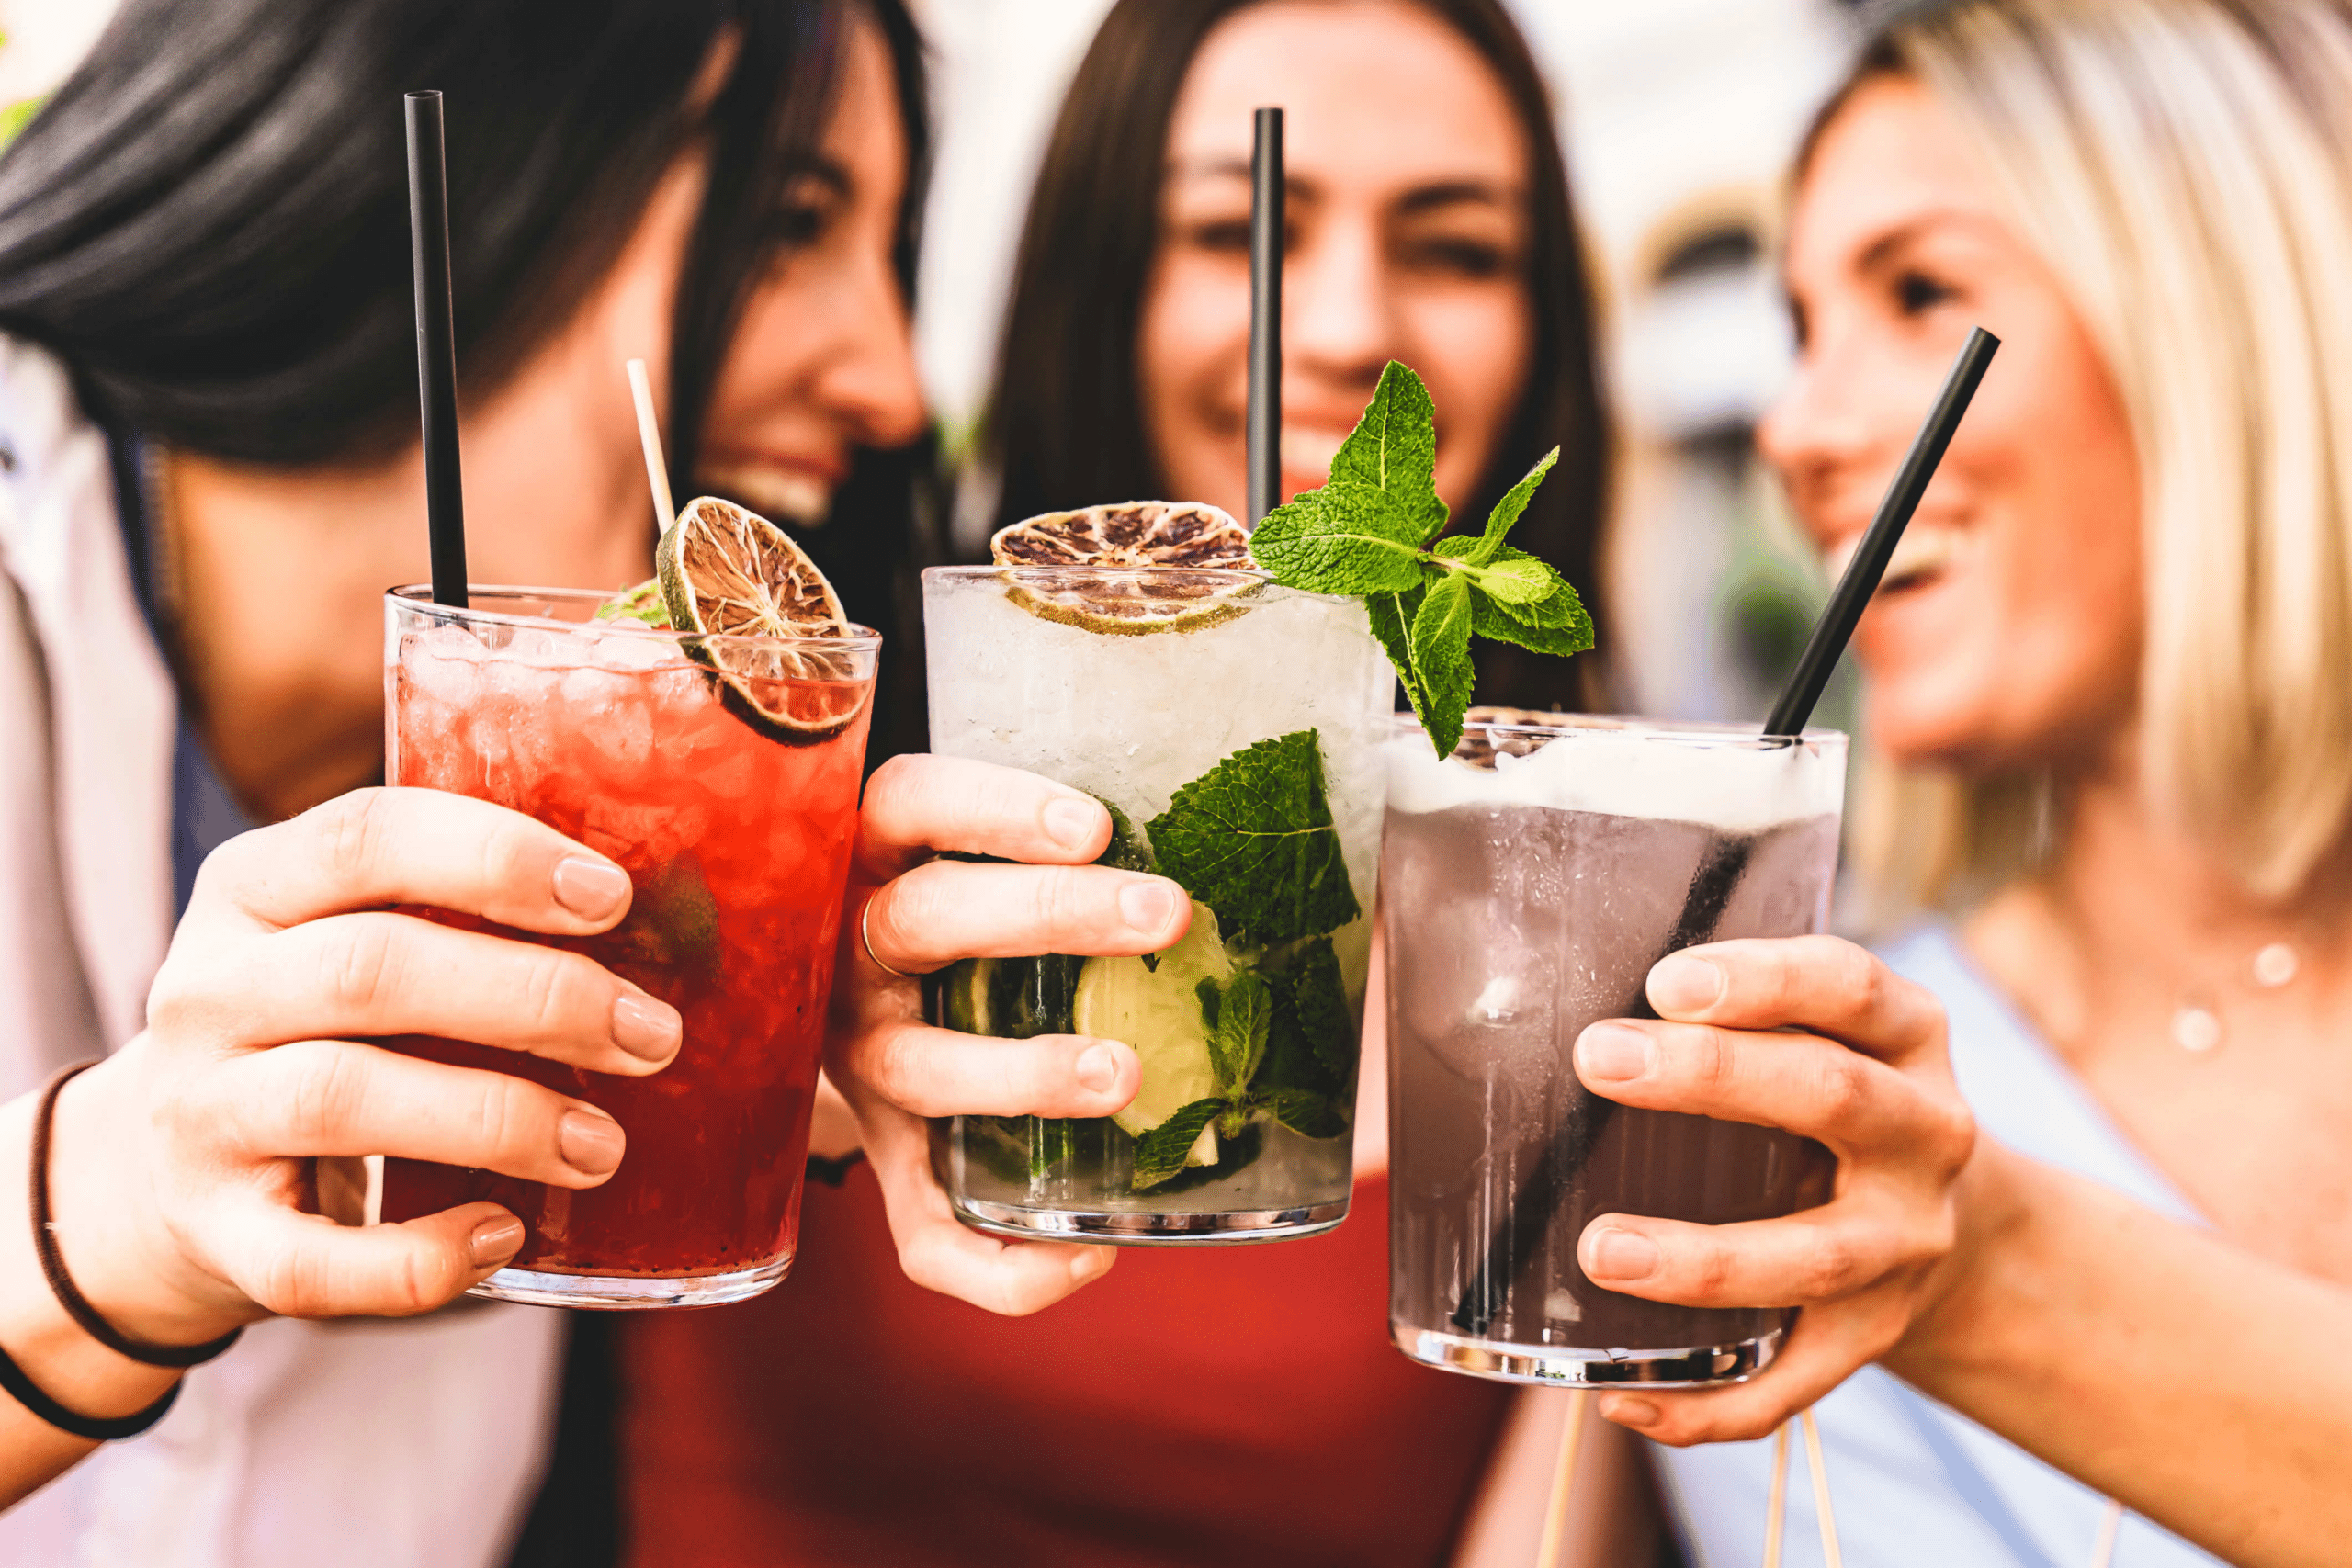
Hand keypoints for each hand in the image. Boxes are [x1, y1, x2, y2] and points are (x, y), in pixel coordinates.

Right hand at [47, 787, 683, 1346]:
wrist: (152, 1176)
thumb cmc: (314, 1031)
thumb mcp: (346, 938)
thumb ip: (459, 916)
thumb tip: (671, 923)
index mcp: (253, 890)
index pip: (366, 837)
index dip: (495, 860)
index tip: (611, 898)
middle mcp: (210, 992)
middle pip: (372, 969)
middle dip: (535, 997)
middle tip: (652, 1036)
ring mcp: (200, 1116)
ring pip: (341, 1098)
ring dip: (496, 1119)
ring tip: (602, 1145)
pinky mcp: (213, 1236)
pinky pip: (310, 1262)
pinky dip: (415, 1261)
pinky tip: (502, 1237)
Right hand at [829, 755, 1189, 1315]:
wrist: (822, 1008)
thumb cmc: (955, 916)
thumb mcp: (969, 857)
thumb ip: (1065, 851)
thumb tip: (1246, 852)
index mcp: (875, 859)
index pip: (911, 803)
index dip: (993, 811)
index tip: (1095, 825)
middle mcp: (854, 959)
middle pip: (926, 919)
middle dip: (1046, 913)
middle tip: (1165, 913)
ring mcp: (862, 1065)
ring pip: (920, 1067)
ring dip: (1023, 1072)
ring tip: (1123, 1072)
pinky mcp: (886, 1162)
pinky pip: (922, 1234)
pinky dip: (1001, 1265)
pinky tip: (1092, 1256)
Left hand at [1571, 935, 1975, 1444]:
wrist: (1953, 1223)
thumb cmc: (1830, 1102)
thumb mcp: (1822, 1033)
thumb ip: (1734, 1012)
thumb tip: (1545, 997)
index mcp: (1908, 1039)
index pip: (1852, 987)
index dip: (1763, 977)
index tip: (1665, 980)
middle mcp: (1925, 1137)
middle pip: (1832, 1097)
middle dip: (1712, 1076)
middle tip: (1597, 1060)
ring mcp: (1905, 1246)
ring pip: (1813, 1258)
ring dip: (1702, 1260)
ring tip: (1599, 1250)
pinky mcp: (1875, 1336)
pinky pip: (1792, 1384)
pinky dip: (1706, 1404)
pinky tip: (1621, 1393)